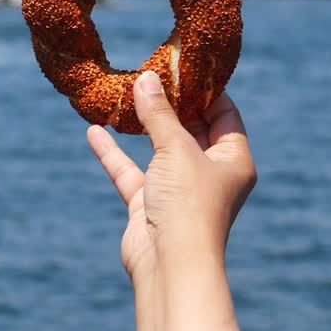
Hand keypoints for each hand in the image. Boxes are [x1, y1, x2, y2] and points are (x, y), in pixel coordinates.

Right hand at [87, 71, 256, 281]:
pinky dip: (115, 153)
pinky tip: (96, 131)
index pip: (224, 114)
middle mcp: (209, 174)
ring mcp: (178, 190)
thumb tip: (146, 79)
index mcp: (234, 160)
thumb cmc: (188, 204)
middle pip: (191, 129)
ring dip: (142, 125)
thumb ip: (159, 113)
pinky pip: (131, 171)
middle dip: (170, 103)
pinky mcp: (150, 204)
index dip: (205, 89)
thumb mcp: (175, 148)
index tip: (184, 65)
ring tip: (125, 94)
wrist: (170, 265)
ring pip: (159, 149)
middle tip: (150, 72)